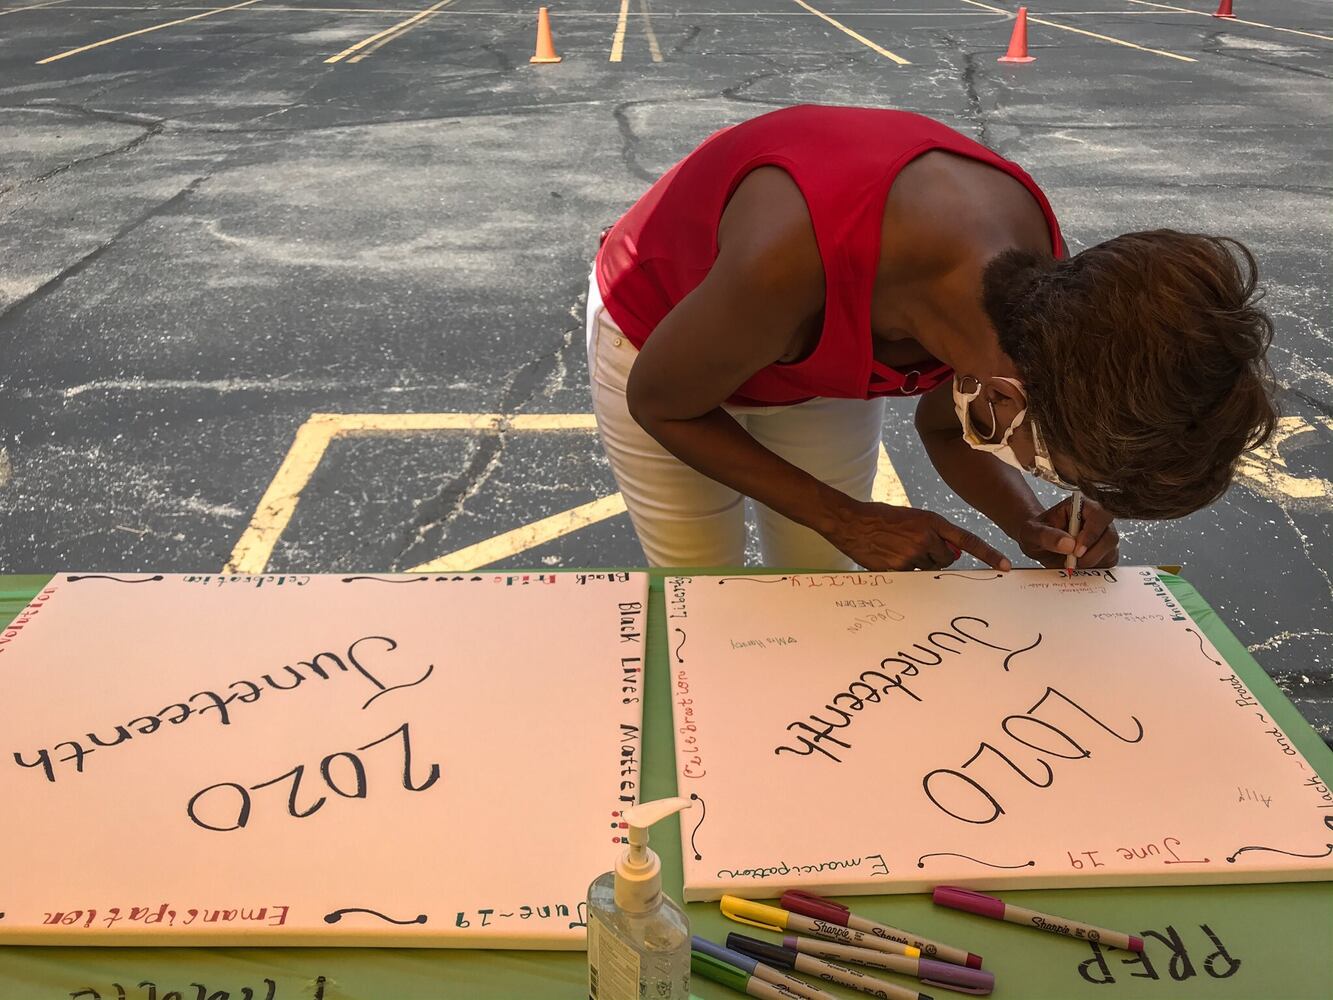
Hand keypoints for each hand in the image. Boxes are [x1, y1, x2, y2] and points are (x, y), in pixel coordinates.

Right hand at [823, 500, 1011, 571]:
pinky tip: (891, 557)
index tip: (1005, 566)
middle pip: (948, 559)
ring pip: (931, 569)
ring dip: (921, 563)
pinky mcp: (900, 569)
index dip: (989, 554)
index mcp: (932, 521)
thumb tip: (952, 553)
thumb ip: (934, 533)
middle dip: (938, 556)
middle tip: (916, 546)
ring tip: (899, 550)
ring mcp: (913, 555)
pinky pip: (914, 576)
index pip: (968, 540)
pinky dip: (906, 570)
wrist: (852, 522)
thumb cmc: (882, 518)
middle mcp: (927, 538)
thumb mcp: (913, 518)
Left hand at [1017, 496, 1119, 568]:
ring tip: (1071, 562)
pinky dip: (1095, 567)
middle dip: (1092, 553)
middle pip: (1110, 535)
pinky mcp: (1106, 551)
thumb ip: (1047, 536)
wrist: (1039, 543)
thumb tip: (1069, 544)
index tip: (1076, 550)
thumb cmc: (1036, 532)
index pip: (1100, 513)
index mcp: (1081, 505)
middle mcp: (1097, 519)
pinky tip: (1079, 566)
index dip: (1092, 533)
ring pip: (1112, 550)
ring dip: (1092, 561)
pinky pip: (1110, 561)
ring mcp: (1104, 534)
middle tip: (1073, 561)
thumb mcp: (1032, 532)